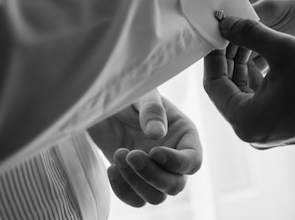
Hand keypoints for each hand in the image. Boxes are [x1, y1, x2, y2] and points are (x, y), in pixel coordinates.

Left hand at [88, 91, 201, 206]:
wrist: (101, 106)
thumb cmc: (128, 95)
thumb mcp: (142, 95)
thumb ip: (152, 110)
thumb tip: (158, 134)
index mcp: (184, 135)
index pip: (193, 160)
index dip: (177, 162)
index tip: (153, 151)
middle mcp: (174, 157)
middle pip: (176, 184)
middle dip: (153, 175)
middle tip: (131, 155)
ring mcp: (154, 171)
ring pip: (157, 196)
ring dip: (136, 181)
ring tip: (119, 155)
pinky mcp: (134, 181)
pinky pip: (136, 200)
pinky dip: (123, 190)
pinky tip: (111, 167)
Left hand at [203, 16, 294, 148]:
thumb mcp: (284, 49)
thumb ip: (249, 32)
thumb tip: (224, 22)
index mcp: (245, 121)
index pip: (213, 84)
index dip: (213, 54)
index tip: (217, 30)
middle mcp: (251, 132)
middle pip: (226, 88)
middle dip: (229, 57)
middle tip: (231, 29)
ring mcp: (265, 131)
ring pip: (242, 91)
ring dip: (243, 64)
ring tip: (247, 35)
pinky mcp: (279, 125)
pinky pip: (258, 98)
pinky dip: (257, 76)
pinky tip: (262, 53)